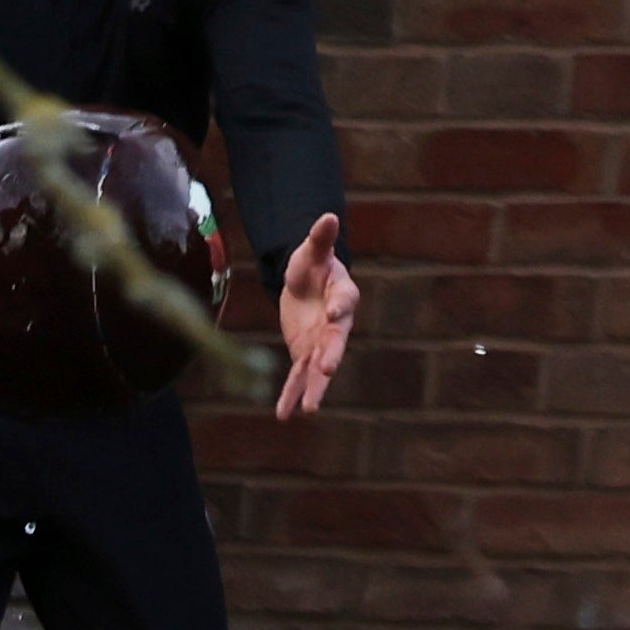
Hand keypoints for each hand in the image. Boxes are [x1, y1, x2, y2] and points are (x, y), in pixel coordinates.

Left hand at [269, 213, 356, 421]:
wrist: (304, 283)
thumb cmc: (312, 263)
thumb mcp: (311, 250)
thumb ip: (320, 238)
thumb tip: (328, 215)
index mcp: (342, 293)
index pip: (345, 300)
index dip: (341, 306)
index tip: (337, 312)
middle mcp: (336, 322)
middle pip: (336, 341)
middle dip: (331, 355)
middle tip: (327, 368)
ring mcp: (322, 341)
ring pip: (319, 367)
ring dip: (313, 388)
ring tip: (308, 410)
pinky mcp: (305, 352)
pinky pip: (298, 376)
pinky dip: (291, 394)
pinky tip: (284, 415)